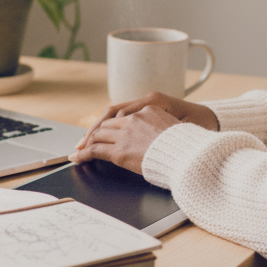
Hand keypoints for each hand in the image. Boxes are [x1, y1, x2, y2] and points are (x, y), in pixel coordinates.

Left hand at [69, 92, 218, 174]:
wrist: (189, 155)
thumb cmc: (187, 145)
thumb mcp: (174, 126)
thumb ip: (160, 126)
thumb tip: (155, 135)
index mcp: (150, 108)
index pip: (123, 114)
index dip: (112, 123)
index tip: (106, 129)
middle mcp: (135, 117)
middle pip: (108, 122)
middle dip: (96, 132)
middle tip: (86, 141)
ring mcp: (126, 133)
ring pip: (100, 133)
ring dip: (89, 141)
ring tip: (80, 149)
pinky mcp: (120, 150)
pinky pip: (96, 149)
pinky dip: (84, 154)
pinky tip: (77, 158)